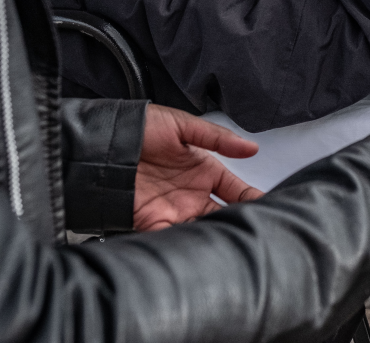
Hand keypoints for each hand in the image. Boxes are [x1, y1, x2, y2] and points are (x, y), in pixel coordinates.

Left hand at [134, 104, 264, 230]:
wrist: (101, 142)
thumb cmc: (141, 128)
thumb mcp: (183, 126)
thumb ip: (218, 138)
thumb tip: (251, 147)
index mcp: (204, 171)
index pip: (237, 191)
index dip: (253, 199)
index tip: (268, 207)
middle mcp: (192, 193)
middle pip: (223, 215)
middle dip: (237, 224)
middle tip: (252, 231)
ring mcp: (174, 209)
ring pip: (202, 229)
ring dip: (214, 235)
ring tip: (228, 240)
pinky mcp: (152, 221)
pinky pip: (172, 237)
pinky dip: (184, 243)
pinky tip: (196, 243)